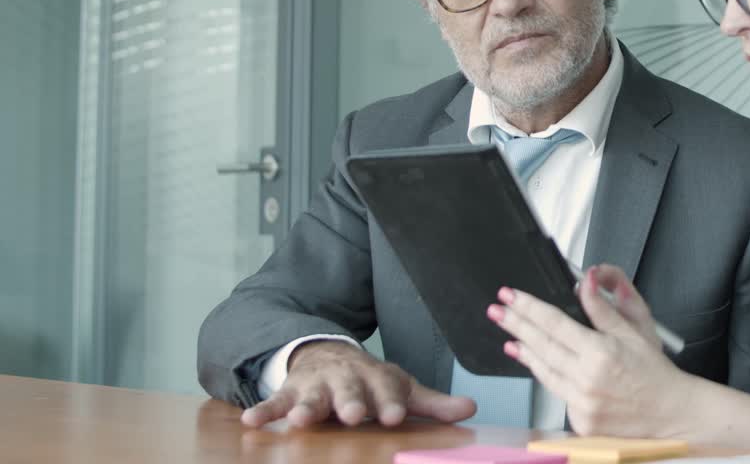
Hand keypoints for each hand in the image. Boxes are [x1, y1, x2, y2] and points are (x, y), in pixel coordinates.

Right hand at [240, 340, 476, 428]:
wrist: (328, 355)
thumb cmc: (370, 382)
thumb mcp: (401, 388)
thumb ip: (433, 404)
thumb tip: (472, 409)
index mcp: (377, 379)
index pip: (386, 393)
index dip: (390, 403)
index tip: (393, 417)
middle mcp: (346, 380)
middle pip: (349, 392)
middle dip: (351, 403)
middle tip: (354, 415)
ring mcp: (316, 386)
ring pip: (312, 399)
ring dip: (308, 408)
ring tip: (301, 421)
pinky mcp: (290, 393)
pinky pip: (275, 403)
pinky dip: (264, 411)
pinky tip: (250, 423)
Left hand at [490, 265, 694, 437]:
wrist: (671, 412)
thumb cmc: (655, 373)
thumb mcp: (634, 331)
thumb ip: (603, 309)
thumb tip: (585, 283)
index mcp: (600, 352)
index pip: (553, 323)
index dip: (528, 308)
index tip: (511, 296)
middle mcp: (587, 379)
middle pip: (541, 346)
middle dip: (515, 325)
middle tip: (497, 311)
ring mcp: (581, 403)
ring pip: (543, 371)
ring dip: (524, 351)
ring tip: (509, 337)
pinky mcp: (580, 421)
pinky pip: (556, 392)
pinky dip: (546, 376)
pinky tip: (536, 364)